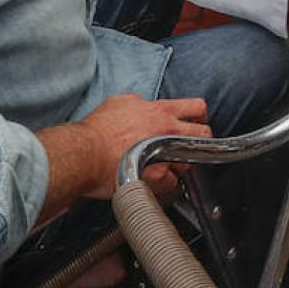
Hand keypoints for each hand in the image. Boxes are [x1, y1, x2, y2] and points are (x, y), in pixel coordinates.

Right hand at [74, 95, 210, 198]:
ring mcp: (165, 155)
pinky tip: (154, 181)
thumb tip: (145, 107)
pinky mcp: (158, 177)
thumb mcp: (121, 103)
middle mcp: (168, 131)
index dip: (200, 116)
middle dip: (199, 140)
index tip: (197, 121)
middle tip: (188, 146)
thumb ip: (141, 104)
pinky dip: (165, 184)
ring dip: (180, 164)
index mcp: (161, 111)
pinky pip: (172, 184)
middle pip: (204, 134)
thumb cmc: (97, 130)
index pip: (196, 107)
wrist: (85, 152)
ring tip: (164, 166)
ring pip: (189, 162)